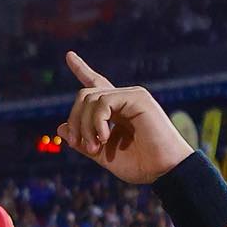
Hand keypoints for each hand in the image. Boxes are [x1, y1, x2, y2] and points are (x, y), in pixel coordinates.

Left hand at [56, 51, 193, 184]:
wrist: (167, 171)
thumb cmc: (141, 165)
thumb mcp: (104, 156)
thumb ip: (83, 142)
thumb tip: (60, 127)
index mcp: (117, 110)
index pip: (96, 84)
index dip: (82, 69)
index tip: (69, 55)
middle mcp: (124, 99)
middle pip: (85, 96)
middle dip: (75, 120)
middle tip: (79, 145)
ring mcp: (131, 96)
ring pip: (90, 98)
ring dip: (85, 126)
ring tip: (94, 147)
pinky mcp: (138, 98)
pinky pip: (103, 102)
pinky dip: (97, 122)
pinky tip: (104, 137)